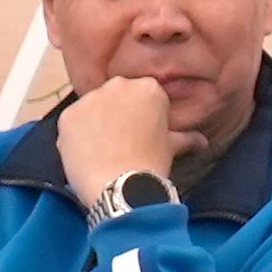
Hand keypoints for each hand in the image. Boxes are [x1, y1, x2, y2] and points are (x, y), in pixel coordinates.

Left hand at [58, 76, 180, 191]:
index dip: (142, 116)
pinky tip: (86, 155)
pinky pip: (72, 123)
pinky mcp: (68, 115)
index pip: (142, 95)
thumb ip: (185, 138)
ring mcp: (90, 99)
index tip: (142, 134)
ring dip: (95, 124)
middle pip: (115, 96)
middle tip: (120, 141)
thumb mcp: (172, 147)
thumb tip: (203, 142)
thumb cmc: (152, 163)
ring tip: (102, 151)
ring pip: (92, 109)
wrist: (121, 186)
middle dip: (116, 113)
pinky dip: (76, 136)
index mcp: (148, 88)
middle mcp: (118, 85)